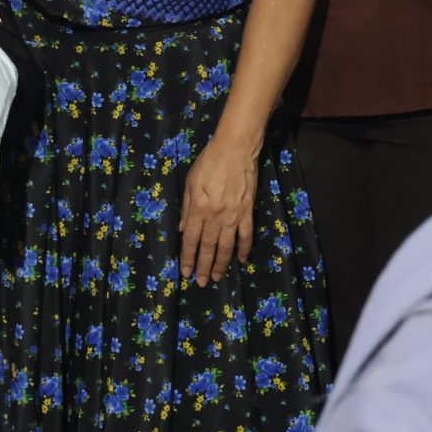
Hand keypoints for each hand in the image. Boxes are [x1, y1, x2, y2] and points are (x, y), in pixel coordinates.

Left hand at [179, 135, 256, 285]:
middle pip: (208, 247)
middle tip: (202, 283)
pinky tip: (242, 259)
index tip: (186, 272)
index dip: (188, 257)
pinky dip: (245, 249)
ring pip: (227, 246)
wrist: (235, 149)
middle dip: (204, 267)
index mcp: (198, 208)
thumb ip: (187, 208)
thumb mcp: (190, 182)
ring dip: (222, 264)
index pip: (191, 239)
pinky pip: (246, 235)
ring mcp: (233, 215)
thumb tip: (184, 230)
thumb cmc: (209, 162)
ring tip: (218, 277)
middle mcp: (215, 216)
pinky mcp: (248, 211)